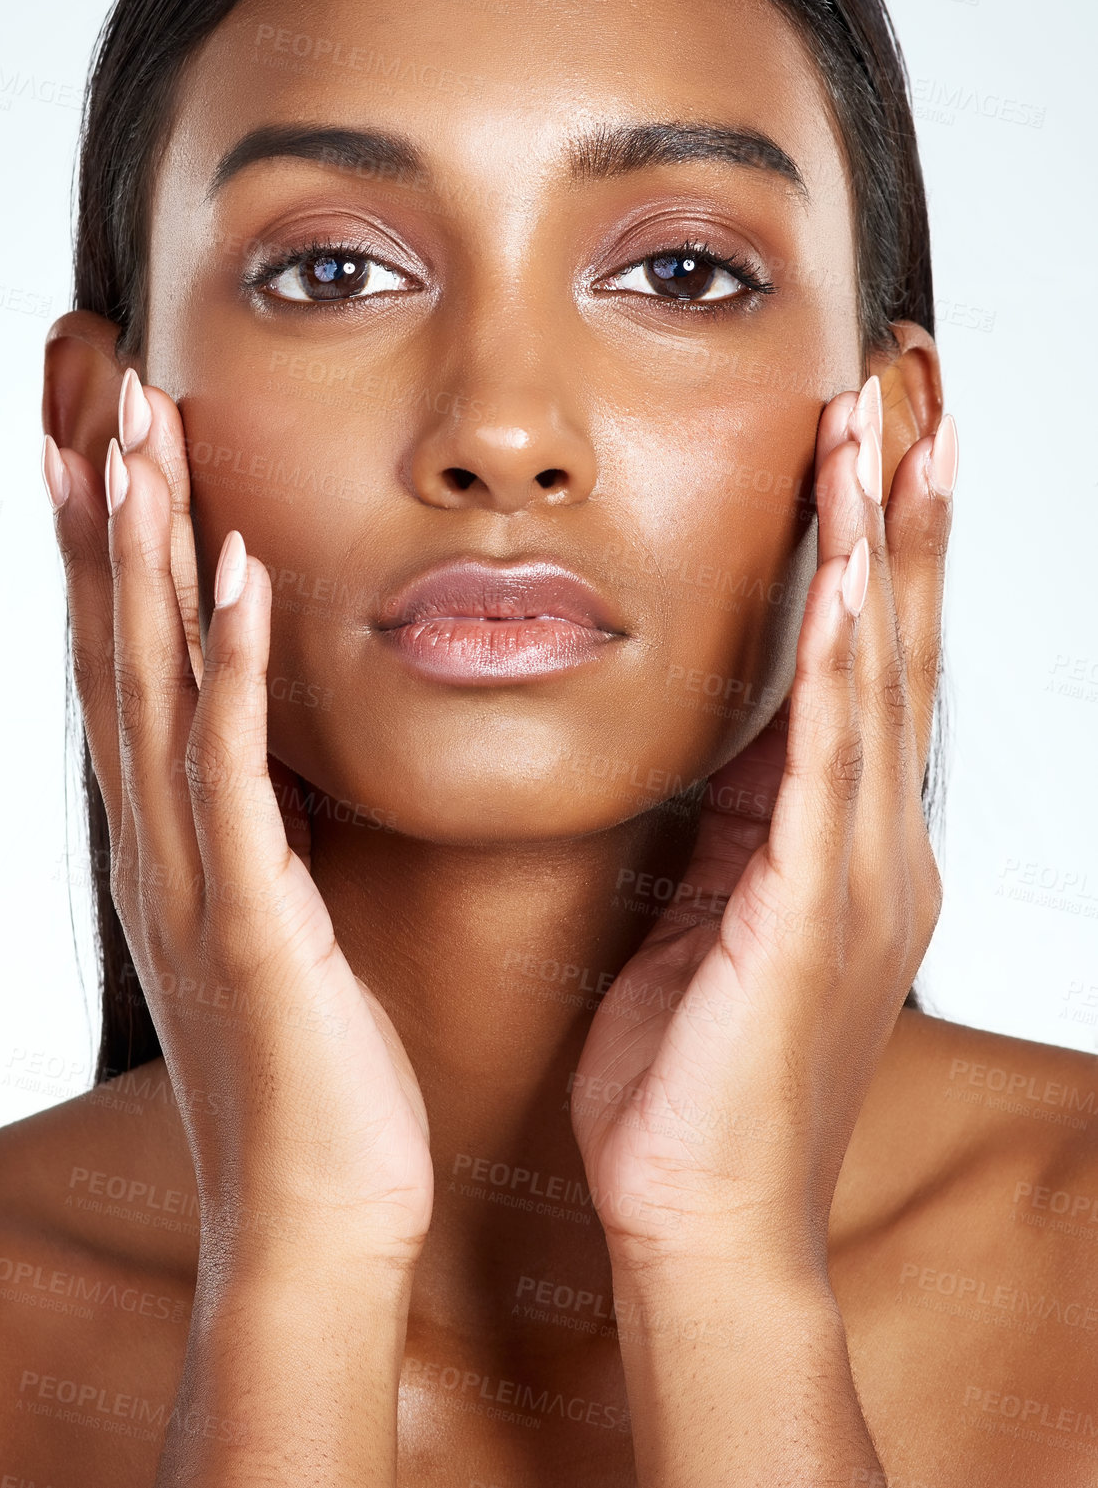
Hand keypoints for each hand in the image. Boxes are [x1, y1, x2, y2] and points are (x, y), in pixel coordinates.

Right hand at [44, 369, 432, 1266]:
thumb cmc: (311, 1080)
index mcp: (169, 847)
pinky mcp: (251, 924)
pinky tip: (236, 574)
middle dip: (108, 521)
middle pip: (120, 655)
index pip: (129, 674)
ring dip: (151, 557)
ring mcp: (192, 884)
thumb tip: (265, 766)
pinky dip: (231, 669)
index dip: (110, 557)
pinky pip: (235, 775)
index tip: (102, 450)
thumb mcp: (276, 933)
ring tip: (143, 439)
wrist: (314, 1225)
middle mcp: (157, 850)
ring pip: (156, 690)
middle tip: (95, 398)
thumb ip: (259, 842)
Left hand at [571, 376, 954, 1271]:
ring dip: (879, 548)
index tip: (873, 448)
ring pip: (878, 676)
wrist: (702, 1213)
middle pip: (898, 643)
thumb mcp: (714, 915)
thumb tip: (735, 739)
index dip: (877, 551)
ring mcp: (856, 875)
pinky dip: (843, 664)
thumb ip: (739, 823)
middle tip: (914, 396)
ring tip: (882, 436)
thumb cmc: (696, 1077)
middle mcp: (874, 844)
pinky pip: (827, 763)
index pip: (870, 665)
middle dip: (906, 515)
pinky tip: (848, 580)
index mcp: (842, 844)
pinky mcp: (810, 908)